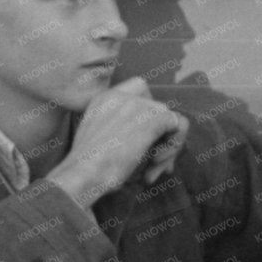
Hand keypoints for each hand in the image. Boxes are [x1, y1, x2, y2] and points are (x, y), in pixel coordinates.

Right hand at [47, 77, 188, 206]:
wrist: (83, 173)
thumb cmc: (91, 168)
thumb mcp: (105, 143)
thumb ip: (127, 134)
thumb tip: (158, 149)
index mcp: (105, 99)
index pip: (139, 88)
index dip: (149, 112)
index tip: (145, 137)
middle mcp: (120, 94)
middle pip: (158, 105)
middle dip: (161, 134)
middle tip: (155, 161)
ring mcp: (137, 103)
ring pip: (170, 118)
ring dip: (168, 146)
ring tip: (153, 166)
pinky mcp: (152, 116)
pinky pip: (178, 125)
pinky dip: (174, 146)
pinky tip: (155, 162)